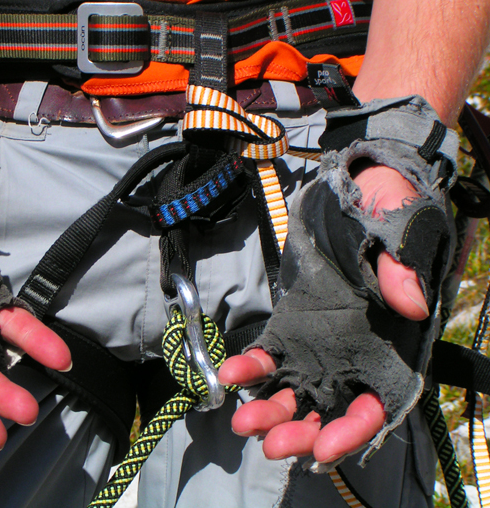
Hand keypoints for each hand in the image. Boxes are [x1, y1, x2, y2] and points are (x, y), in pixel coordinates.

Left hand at [218, 164, 426, 463]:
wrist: (354, 192)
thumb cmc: (387, 209)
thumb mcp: (400, 228)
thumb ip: (401, 267)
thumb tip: (411, 304)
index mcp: (389, 347)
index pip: (374, 404)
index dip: (352, 431)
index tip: (324, 447)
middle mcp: (352, 356)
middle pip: (327, 410)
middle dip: (299, 431)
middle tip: (270, 442)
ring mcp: (317, 345)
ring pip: (294, 392)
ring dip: (269, 412)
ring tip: (242, 420)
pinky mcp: (289, 328)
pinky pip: (268, 356)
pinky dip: (249, 369)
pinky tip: (229, 374)